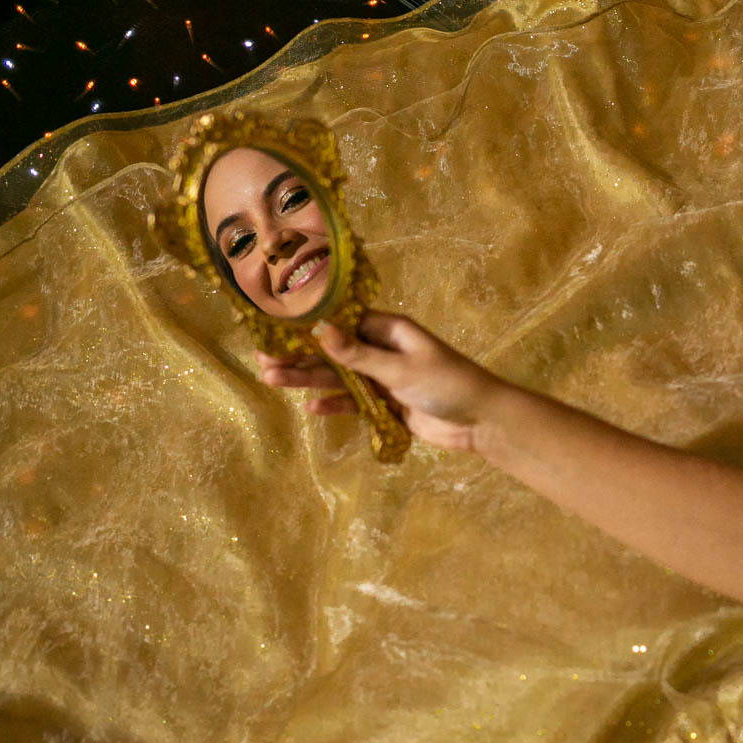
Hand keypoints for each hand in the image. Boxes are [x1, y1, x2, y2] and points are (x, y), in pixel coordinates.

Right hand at [253, 309, 494, 453]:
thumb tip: (320, 330)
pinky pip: (355, 402)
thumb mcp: (401, 368)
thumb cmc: (447, 384)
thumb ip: (359, 355)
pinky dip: (335, 405)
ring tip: (271, 380)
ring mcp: (384, 378)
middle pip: (334, 351)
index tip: (274, 328)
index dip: (307, 326)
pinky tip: (311, 409)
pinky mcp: (388, 404)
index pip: (341, 321)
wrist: (481, 421)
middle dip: (300, 355)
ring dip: (309, 379)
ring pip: (340, 377)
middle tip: (261, 360)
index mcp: (389, 329)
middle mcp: (383, 350)